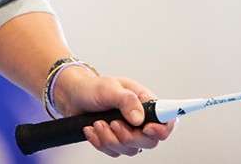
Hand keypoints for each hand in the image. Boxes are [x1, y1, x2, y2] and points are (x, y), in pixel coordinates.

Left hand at [53, 67, 174, 157]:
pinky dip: (100, 142)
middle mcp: (140, 120)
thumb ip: (126, 100)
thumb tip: (139, 118)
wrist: (73, 97)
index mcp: (145, 103)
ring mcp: (128, 133)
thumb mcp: (109, 88)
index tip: (147, 129)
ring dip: (110, 138)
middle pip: (149, 142)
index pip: (167, 121)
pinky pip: (113, 152)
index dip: (162, 129)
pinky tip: (92, 128)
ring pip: (130, 150)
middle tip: (113, 124)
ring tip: (98, 122)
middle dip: (128, 137)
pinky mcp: (115, 142)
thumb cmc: (93, 88)